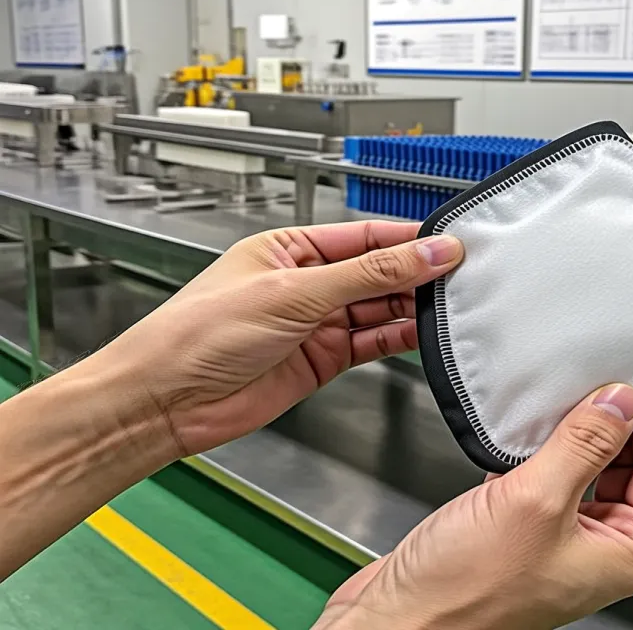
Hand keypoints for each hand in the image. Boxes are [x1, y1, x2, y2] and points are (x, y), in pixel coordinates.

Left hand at [99, 221, 462, 456]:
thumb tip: (424, 253)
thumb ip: (368, 274)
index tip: (451, 244)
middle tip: (460, 277)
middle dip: (417, 275)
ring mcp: (316, 322)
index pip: (366, 236)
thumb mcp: (294, 293)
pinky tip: (423, 334)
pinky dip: (399, 339)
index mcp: (291, 248)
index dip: (411, 241)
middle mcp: (307, 283)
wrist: (168, 401)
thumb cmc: (199, 333)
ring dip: (413, 308)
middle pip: (378, 272)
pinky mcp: (323, 359)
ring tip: (450, 306)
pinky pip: (372, 343)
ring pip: (379, 308)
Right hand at [318, 385, 632, 629]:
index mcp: (632, 553)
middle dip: (615, 423)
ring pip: (592, 465)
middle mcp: (605, 548)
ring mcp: (566, 538)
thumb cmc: (464, 594)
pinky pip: (552, 473)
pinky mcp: (528, 527)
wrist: (399, 619)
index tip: (631, 383)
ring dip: (576, 432)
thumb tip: (623, 401)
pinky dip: (542, 448)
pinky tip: (523, 432)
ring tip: (556, 403)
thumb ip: (587, 444)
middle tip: (590, 384)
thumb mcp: (536, 501)